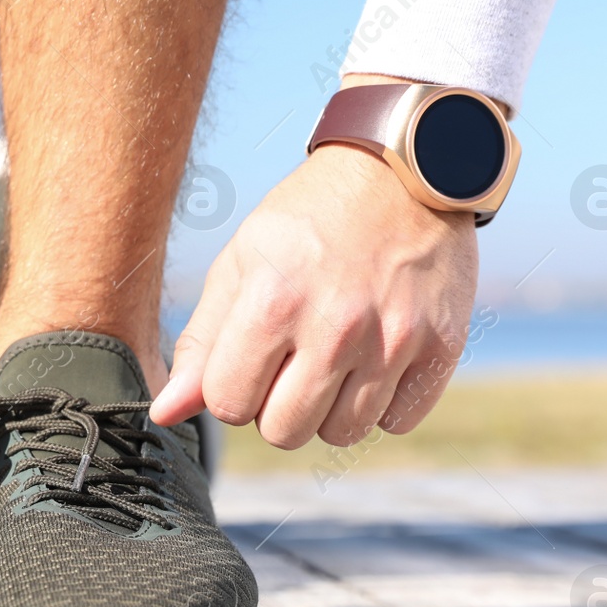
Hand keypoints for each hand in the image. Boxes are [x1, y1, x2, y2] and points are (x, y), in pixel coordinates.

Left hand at [150, 141, 477, 446]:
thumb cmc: (308, 220)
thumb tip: (165, 414)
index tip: (250, 358)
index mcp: (273, 302)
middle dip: (278, 406)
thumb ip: (202, 343)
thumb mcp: (242, 264)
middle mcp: (335, 327)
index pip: (228, 406)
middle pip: (284, 432)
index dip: (232, 388)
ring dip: (331, 409)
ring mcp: (393, 340)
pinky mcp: (442, 347)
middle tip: (293, 360)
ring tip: (335, 357)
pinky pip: (398, 422)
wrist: (402, 170)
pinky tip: (377, 357)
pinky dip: (384, 402)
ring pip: (342, 435)